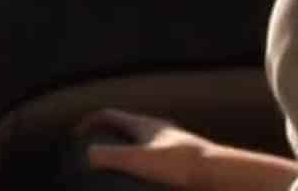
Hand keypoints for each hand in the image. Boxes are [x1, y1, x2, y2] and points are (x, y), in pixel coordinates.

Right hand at [78, 109, 218, 188]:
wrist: (221, 176)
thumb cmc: (180, 165)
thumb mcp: (136, 159)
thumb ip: (107, 156)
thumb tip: (86, 156)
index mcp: (144, 124)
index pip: (108, 115)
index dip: (89, 122)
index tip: (76, 135)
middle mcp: (158, 131)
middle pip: (125, 128)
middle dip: (107, 138)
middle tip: (94, 153)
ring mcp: (172, 146)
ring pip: (142, 145)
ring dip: (126, 154)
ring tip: (117, 172)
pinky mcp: (183, 164)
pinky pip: (156, 162)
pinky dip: (143, 169)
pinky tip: (144, 184)